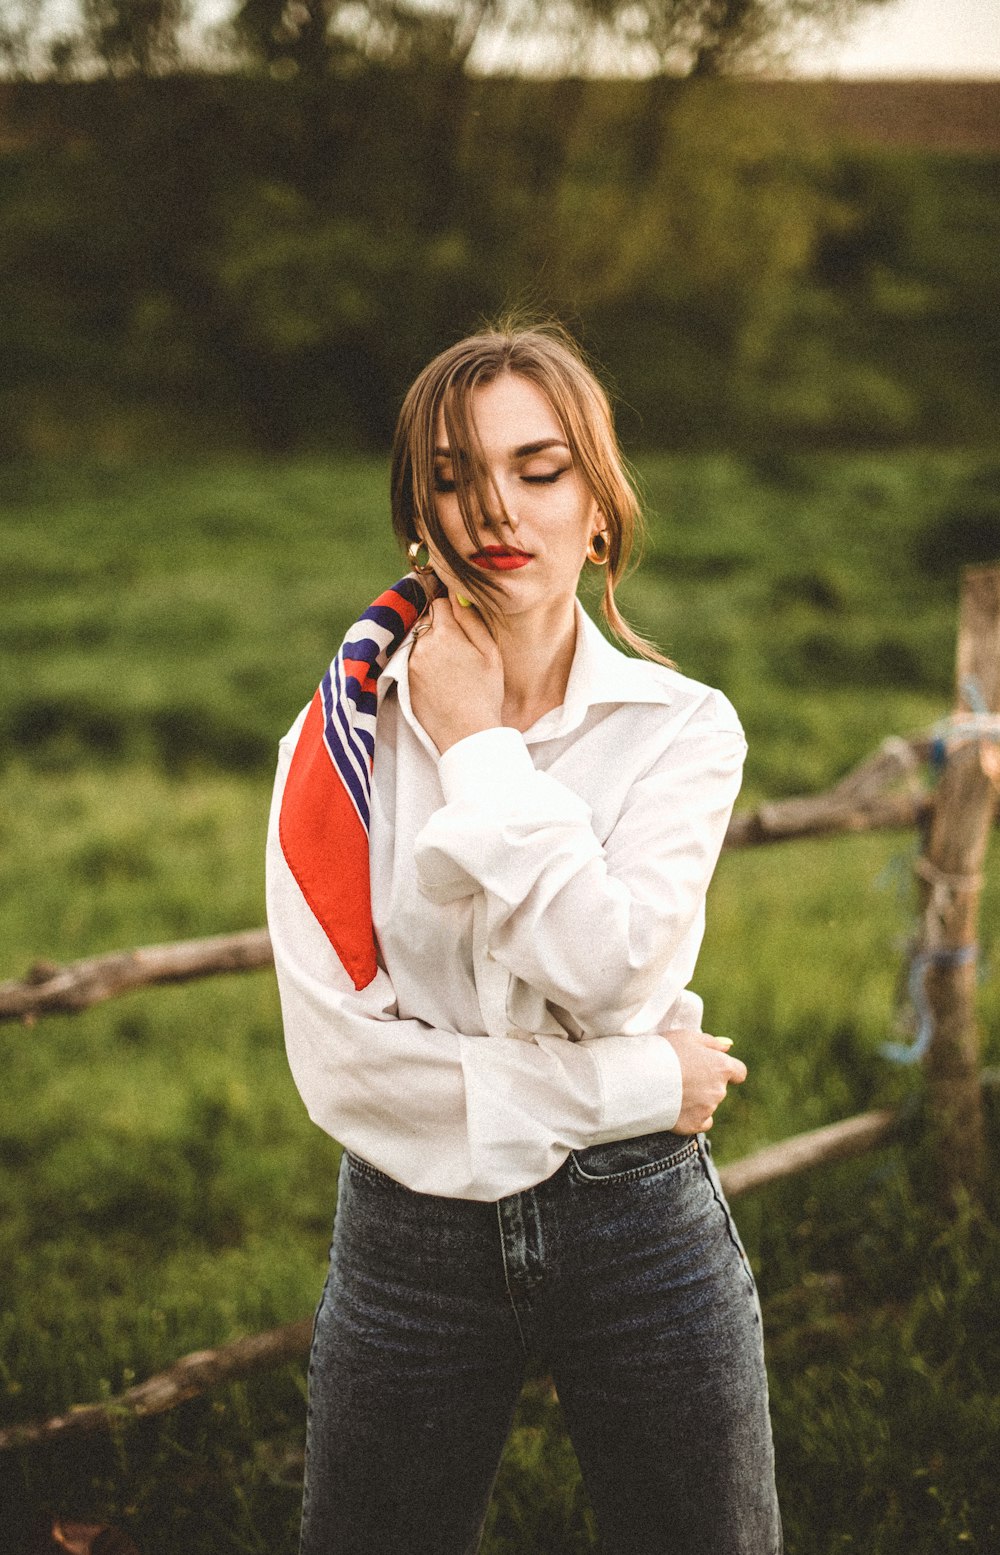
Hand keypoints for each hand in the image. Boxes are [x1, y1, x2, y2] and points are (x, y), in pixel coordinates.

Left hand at [408, 593, 504, 753]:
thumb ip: (472, 620)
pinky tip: (439, 676)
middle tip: (458, 645)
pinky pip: (412, 658)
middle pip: (427, 620)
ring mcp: (409, 663)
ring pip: (419, 639)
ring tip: (450, 663)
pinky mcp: (404, 679)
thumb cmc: (485, 693)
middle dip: (440, 625)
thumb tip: (458, 596)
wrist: (466, 734)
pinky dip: (423, 660)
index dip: (452, 608)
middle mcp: (421, 645)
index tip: (460, 617)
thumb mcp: (489, 652)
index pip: (441, 602)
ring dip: (430, 643)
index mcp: (444, 634)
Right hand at [663, 1028, 746, 1133]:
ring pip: (708, 1104)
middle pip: (719, 1088)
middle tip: (682, 1076)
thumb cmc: (666, 1052)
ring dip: (697, 1099)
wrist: (643, 1077)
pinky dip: (692, 1116)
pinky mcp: (694, 1124)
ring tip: (673, 1090)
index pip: (739, 1072)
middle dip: (706, 1083)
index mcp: (722, 1067)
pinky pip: (701, 1122)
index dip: (728, 1071)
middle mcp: (719, 1090)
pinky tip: (677, 1107)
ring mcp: (708, 1109)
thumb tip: (728, 1047)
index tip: (713, 1069)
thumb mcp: (688, 1037)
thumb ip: (712, 1042)